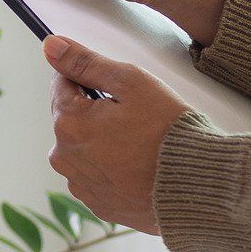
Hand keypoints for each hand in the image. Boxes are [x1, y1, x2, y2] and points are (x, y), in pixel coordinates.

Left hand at [44, 34, 193, 235]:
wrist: (199, 186)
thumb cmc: (168, 131)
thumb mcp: (130, 82)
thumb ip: (85, 62)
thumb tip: (51, 46)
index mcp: (68, 123)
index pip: (62, 85)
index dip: (89, 79)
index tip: (114, 87)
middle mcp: (65, 157)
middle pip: (71, 119)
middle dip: (95, 112)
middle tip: (135, 117)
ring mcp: (82, 185)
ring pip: (83, 149)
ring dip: (102, 141)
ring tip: (139, 144)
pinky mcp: (99, 205)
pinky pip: (97, 176)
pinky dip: (112, 168)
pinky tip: (138, 166)